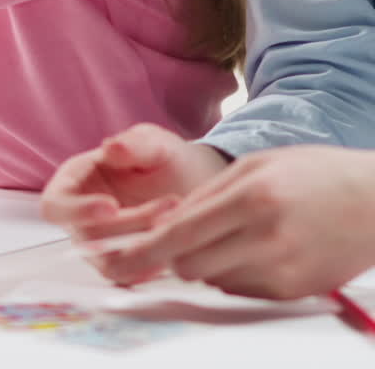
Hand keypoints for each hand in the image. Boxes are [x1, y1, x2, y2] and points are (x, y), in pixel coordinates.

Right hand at [41, 123, 227, 281]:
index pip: (55, 206)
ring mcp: (100, 245)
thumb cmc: (162, 158)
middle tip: (170, 205)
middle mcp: (80, 218)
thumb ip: (134, 144)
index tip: (112, 206)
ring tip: (177, 221)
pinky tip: (175, 245)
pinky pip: (130, 277)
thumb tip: (111, 147)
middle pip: (88, 237)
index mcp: (74, 182)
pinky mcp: (124, 264)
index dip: (77, 211)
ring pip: (110, 262)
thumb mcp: (153, 142)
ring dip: (144, 246)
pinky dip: (152, 265)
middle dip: (130, 224)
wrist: (190, 183)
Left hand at [91, 145, 374, 298]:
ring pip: (214, 280)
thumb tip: (167, 227)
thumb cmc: (313, 173)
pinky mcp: (294, 291)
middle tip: (181, 237)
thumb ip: (209, 196)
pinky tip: (260, 246)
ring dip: (209, 262)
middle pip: (189, 265)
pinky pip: (242, 290)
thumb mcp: (258, 165)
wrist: (373, 202)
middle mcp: (265, 237)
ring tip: (237, 231)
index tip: (109, 262)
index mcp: (251, 196)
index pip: (179, 235)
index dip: (140, 251)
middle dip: (175, 255)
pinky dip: (237, 271)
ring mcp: (282, 270)